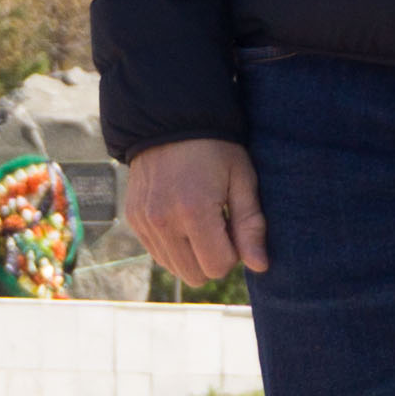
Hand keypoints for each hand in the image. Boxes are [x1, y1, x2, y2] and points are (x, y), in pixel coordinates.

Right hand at [122, 138, 266, 286]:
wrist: (170, 119)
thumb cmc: (215, 148)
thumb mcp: (241, 178)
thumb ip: (251, 225)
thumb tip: (260, 267)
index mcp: (194, 211)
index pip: (219, 266)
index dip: (234, 251)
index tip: (234, 223)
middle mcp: (163, 222)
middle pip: (196, 276)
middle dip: (213, 258)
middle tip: (219, 223)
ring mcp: (144, 223)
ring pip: (175, 269)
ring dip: (192, 254)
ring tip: (200, 218)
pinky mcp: (134, 220)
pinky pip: (158, 254)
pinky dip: (174, 245)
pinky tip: (182, 218)